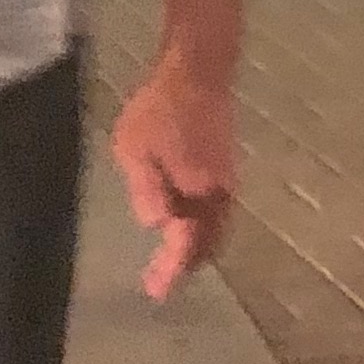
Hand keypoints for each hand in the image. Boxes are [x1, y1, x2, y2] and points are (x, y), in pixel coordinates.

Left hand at [111, 51, 237, 303]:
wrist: (199, 70)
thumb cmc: (160, 109)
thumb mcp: (136, 150)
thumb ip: (147, 190)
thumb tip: (156, 226)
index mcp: (198, 192)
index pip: (187, 244)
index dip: (171, 271)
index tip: (155, 293)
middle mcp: (219, 193)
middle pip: (208, 242)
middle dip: (187, 265)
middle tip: (161, 283)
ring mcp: (227, 180)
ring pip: (216, 228)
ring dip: (197, 248)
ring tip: (174, 262)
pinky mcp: (225, 167)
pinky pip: (218, 211)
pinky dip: (203, 228)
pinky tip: (186, 224)